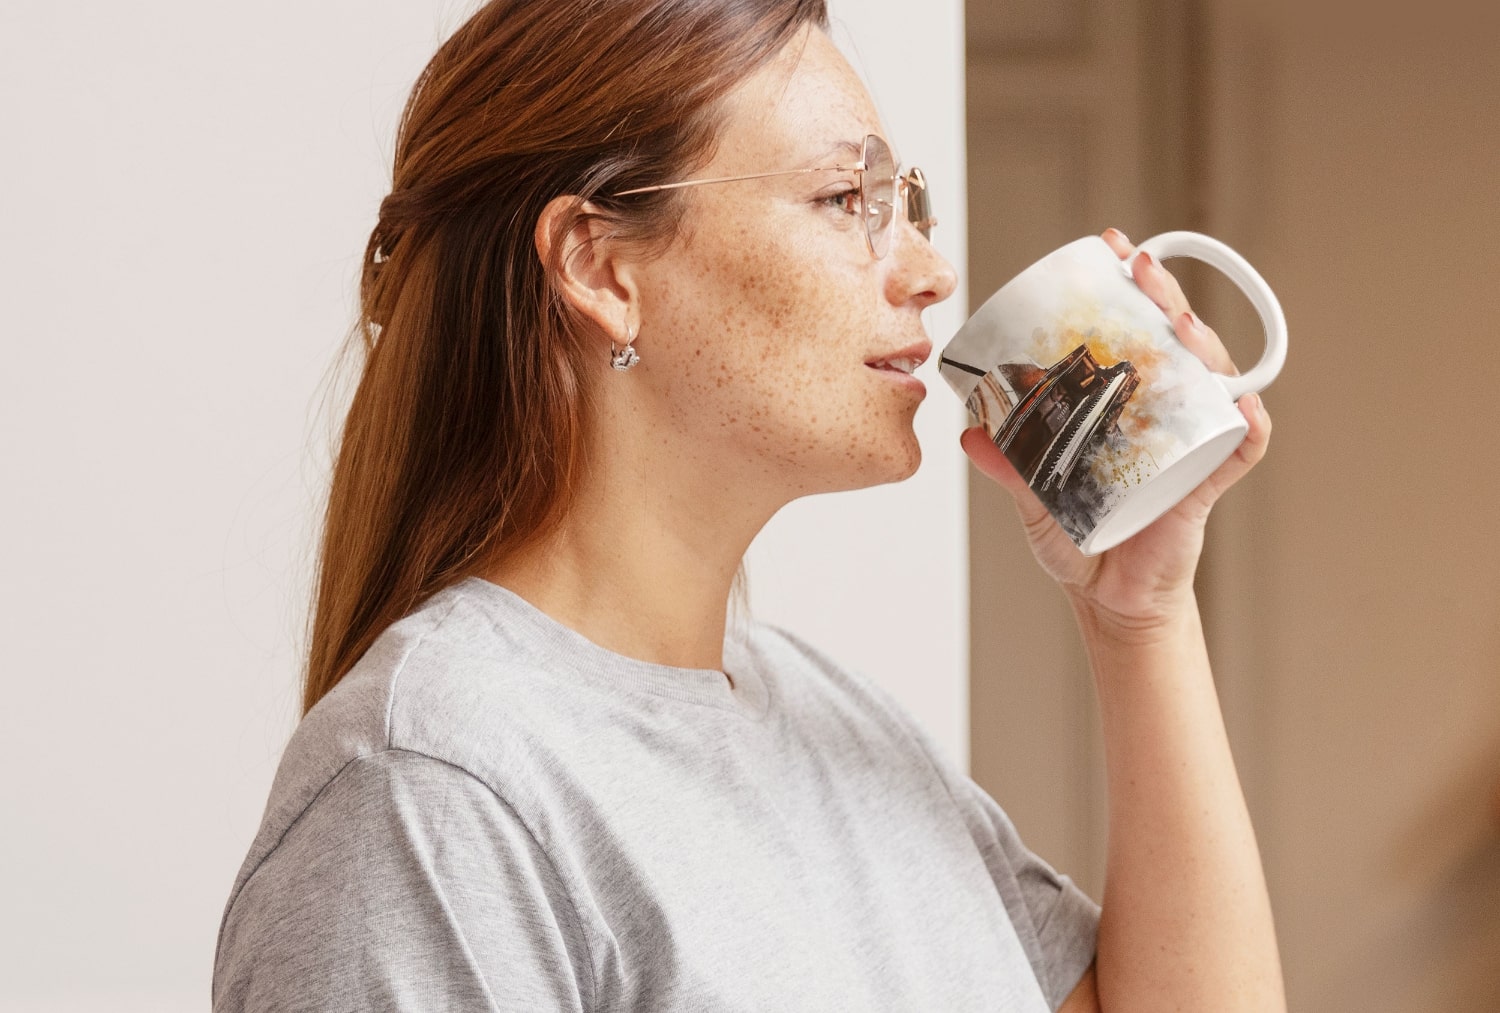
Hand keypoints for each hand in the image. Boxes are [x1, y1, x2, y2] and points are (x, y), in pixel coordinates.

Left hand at [961, 227, 1271, 631]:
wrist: (1108, 600)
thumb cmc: (1078, 540)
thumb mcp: (1032, 499)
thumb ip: (1007, 467)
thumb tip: (969, 433)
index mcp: (1123, 406)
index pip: (1132, 333)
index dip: (1127, 290)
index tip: (1109, 251)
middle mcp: (1162, 416)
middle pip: (1176, 342)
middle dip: (1162, 297)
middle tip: (1138, 266)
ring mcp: (1189, 445)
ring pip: (1212, 381)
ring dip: (1203, 347)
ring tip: (1182, 324)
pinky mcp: (1205, 486)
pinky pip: (1239, 449)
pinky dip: (1249, 426)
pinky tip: (1245, 406)